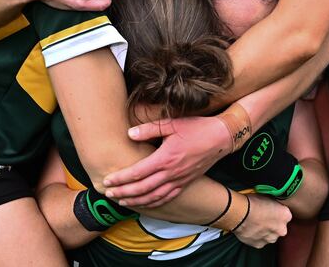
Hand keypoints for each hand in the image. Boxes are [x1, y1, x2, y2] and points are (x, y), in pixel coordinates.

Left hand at [103, 116, 230, 206]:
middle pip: (143, 188)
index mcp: (165, 158)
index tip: (107, 180)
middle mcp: (171, 173)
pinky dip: (154, 203)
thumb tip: (130, 134)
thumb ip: (149, 129)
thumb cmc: (196, 127)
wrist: (221, 137)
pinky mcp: (186, 183)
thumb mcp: (172, 124)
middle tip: (108, 194)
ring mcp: (180, 180)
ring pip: (154, 197)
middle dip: (124, 193)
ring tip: (123, 202)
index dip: (121, 178)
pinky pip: (168, 198)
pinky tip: (146, 204)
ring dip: (137, 201)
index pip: (138, 172)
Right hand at [233, 195, 290, 247]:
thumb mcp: (267, 196)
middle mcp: (282, 230)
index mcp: (286, 215)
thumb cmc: (253, 201)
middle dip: (272, 223)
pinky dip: (256, 236)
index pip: (285, 214)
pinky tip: (249, 229)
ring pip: (270, 235)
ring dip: (265, 231)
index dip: (277, 211)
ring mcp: (271, 239)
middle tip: (262, 216)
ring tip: (254, 223)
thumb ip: (273, 203)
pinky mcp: (260, 244)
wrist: (239, 213)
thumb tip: (271, 203)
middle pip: (279, 227)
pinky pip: (259, 240)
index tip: (270, 209)